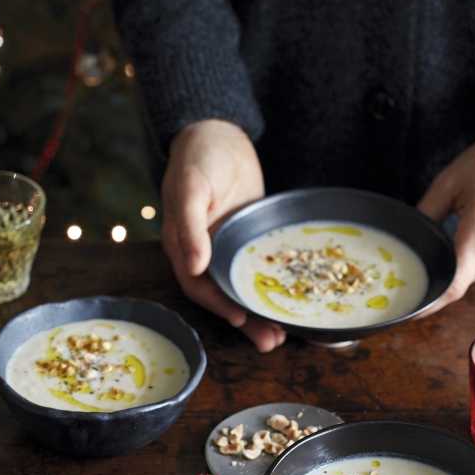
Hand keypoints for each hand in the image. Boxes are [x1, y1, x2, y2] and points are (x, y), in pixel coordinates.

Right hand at [161, 119, 286, 351]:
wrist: (217, 132)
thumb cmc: (197, 157)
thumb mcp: (190, 188)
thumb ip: (189, 227)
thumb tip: (192, 266)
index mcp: (183, 245)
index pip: (199, 285)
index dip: (219, 305)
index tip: (242, 318)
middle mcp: (204, 253)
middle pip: (223, 296)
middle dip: (246, 321)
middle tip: (271, 342)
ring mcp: (226, 248)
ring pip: (242, 288)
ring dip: (260, 313)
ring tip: (283, 337)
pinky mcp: (246, 240)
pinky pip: (258, 269)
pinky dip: (271, 286)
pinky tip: (291, 300)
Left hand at [417, 130, 474, 310]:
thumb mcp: (448, 183)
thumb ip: (426, 214)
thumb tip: (410, 237)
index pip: (453, 287)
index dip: (430, 304)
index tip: (410, 311)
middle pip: (459, 284)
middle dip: (435, 285)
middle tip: (407, 284)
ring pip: (470, 276)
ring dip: (450, 274)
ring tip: (427, 265)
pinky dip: (464, 264)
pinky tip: (450, 252)